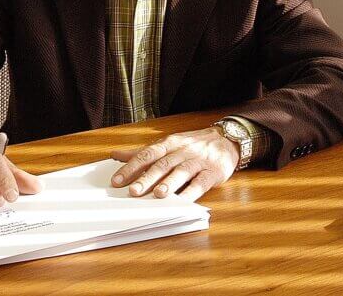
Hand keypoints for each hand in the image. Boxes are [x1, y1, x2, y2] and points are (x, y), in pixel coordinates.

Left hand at [110, 127, 239, 201]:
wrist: (227, 139)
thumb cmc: (192, 144)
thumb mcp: (168, 143)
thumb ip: (143, 152)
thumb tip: (116, 155)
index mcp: (169, 144)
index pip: (147, 155)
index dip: (131, 167)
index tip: (117, 181)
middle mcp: (182, 151)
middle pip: (162, 164)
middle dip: (147, 178)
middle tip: (133, 191)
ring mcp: (198, 161)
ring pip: (181, 172)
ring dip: (169, 183)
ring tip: (158, 194)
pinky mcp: (212, 172)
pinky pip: (201, 183)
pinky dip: (192, 193)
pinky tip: (182, 202)